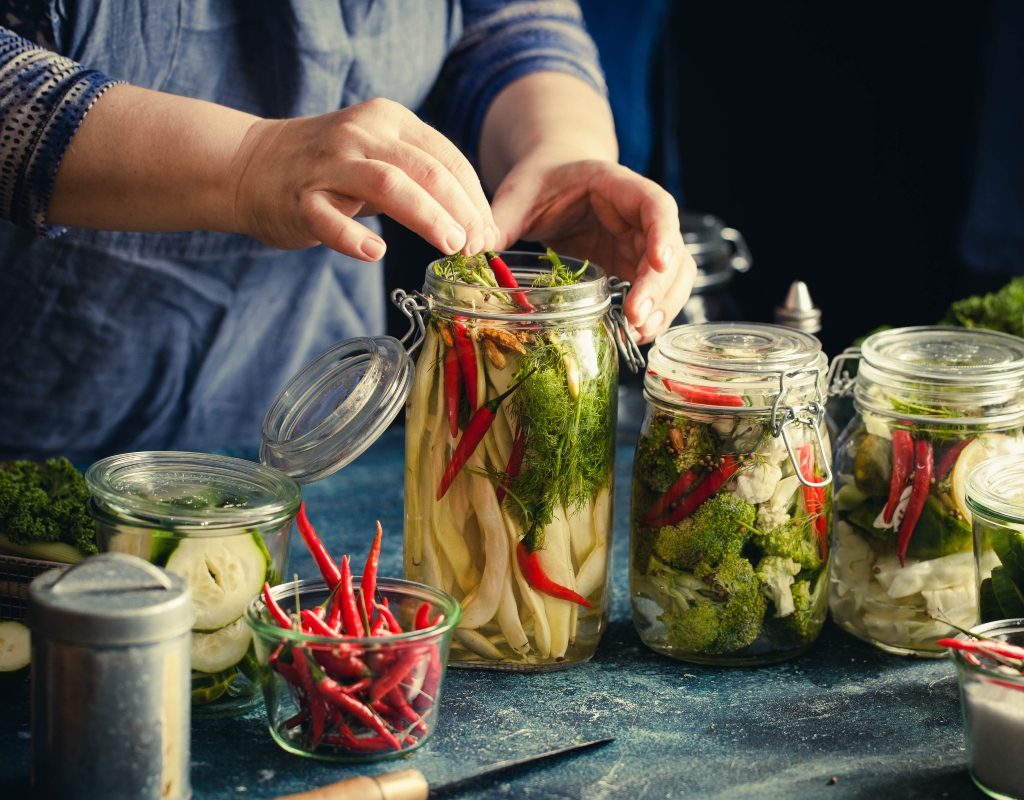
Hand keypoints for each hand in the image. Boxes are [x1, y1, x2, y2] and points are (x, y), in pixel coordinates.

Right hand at [231, 97, 496, 259]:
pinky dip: (353, 237)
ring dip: (426, 217)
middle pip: (425, 170)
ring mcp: (328, 165)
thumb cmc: (330, 169)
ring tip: (450, 246)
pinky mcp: (299, 198)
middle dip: (460, 210)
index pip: (446, 157)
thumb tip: (476, 225)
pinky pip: (329, 219)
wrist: (250, 164)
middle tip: (477, 246)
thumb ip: (423, 180)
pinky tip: (376, 253)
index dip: (474, 199)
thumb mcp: (380, 156)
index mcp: (389, 120)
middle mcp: (361, 134)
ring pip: (388, 185)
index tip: (489, 233)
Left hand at [490, 158, 695, 341]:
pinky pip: (657, 290)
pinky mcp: (633, 265)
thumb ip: (500, 219)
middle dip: (661, 287)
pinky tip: (636, 334)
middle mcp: (639, 215)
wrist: (553, 178)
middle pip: (673, 250)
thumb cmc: (540, 181)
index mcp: (617, 186)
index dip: (663, 234)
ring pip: (675, 275)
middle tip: (637, 319)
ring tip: (639, 334)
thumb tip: (470, 249)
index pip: (656, 206)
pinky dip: (653, 312)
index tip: (658, 262)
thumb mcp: (518, 194)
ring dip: (664, 305)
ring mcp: (641, 243)